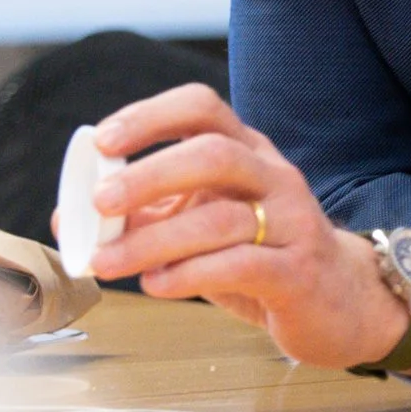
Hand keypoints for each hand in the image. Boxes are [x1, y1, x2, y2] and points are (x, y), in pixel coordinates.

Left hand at [84, 83, 410, 376]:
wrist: (341, 303)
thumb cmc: (262, 258)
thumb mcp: (204, 228)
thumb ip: (147, 217)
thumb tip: (69, 219)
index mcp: (248, 154)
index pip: (203, 109)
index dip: (151, 116)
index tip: (104, 139)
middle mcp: (274, 177)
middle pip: (213, 154)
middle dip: (149, 174)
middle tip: (100, 202)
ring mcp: (292, 222)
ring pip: (221, 217)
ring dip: (154, 240)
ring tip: (109, 261)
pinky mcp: (298, 272)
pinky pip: (242, 265)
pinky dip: (191, 274)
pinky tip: (158, 285)